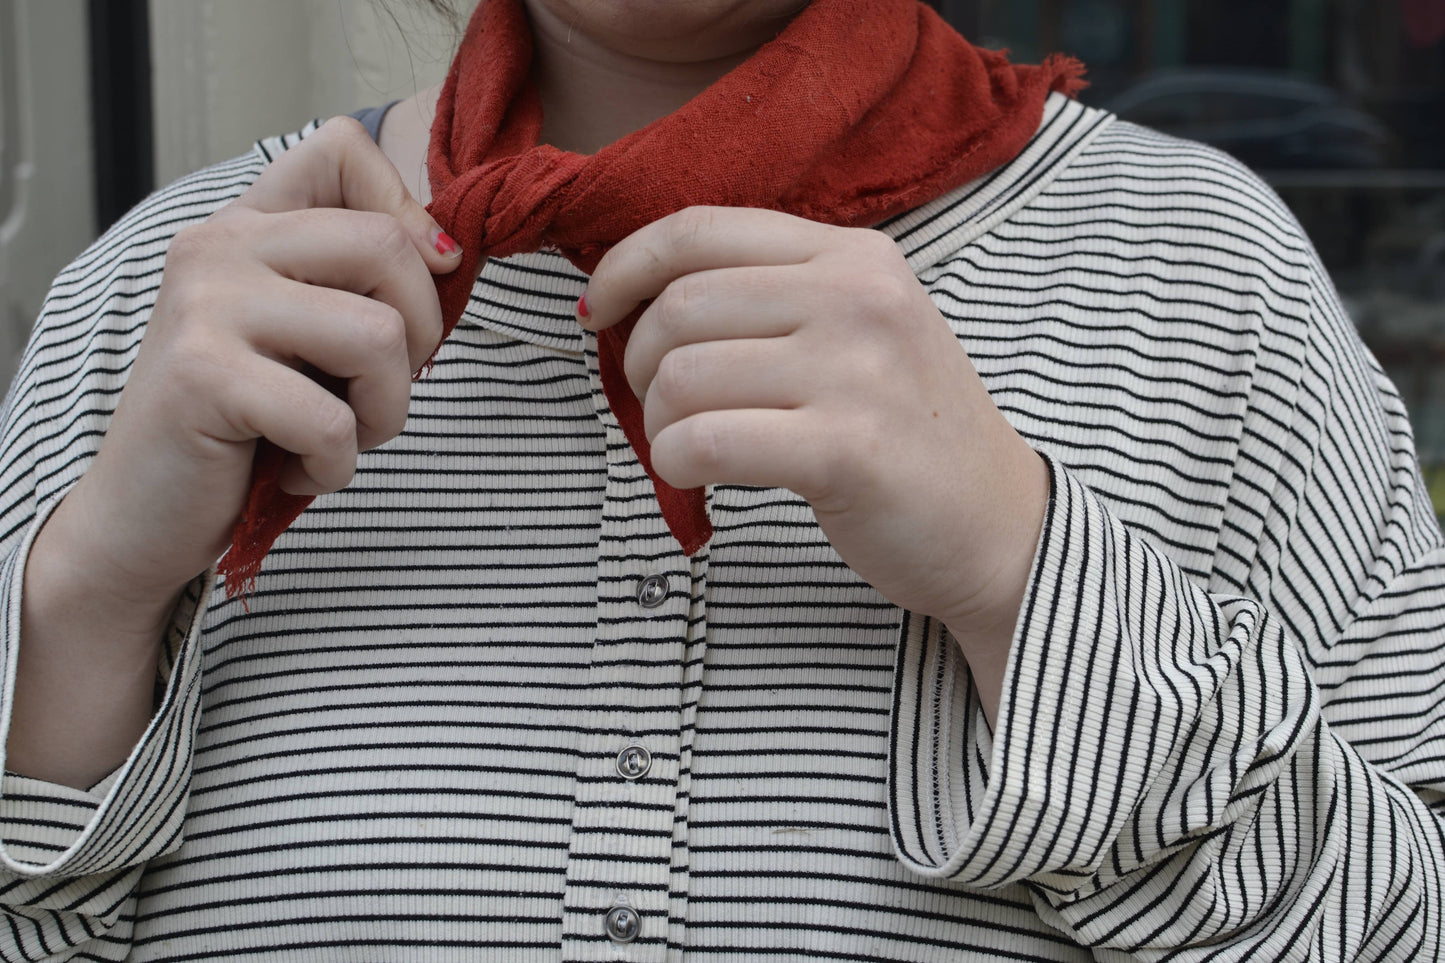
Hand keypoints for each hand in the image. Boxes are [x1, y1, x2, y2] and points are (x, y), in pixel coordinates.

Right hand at [9, 117, 459, 786]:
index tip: (410, 292)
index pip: (343, 147)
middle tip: (378, 393)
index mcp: (249, 225)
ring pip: (378, 336)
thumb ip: (360, 286)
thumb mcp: (309, 340)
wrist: (144, 513)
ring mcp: (207, 304)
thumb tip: (451, 252)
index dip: (409, 212)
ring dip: (385, 413)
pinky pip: (333, 419)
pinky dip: (338, 466)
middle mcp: (221, 246)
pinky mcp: (204, 375)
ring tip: (339, 440)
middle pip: (390, 246)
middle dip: (420, 338)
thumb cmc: (246, 429)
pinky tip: (301, 472)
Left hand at [579, 207, 1048, 719]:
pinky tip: (697, 483)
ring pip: (681, 377)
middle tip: (658, 408)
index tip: (597, 311)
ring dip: (658, 426)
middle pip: (679, 307)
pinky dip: (675, 466)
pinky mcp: (846, 450)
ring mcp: (857, 371)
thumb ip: (771, 298)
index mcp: (854, 257)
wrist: (997, 525)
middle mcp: (859, 298)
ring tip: (687, 451)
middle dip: (637, 366)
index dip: (625, 266)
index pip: (700, 229)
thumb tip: (634, 300)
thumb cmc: (907, 432)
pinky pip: (704, 442)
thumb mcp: (860, 330)